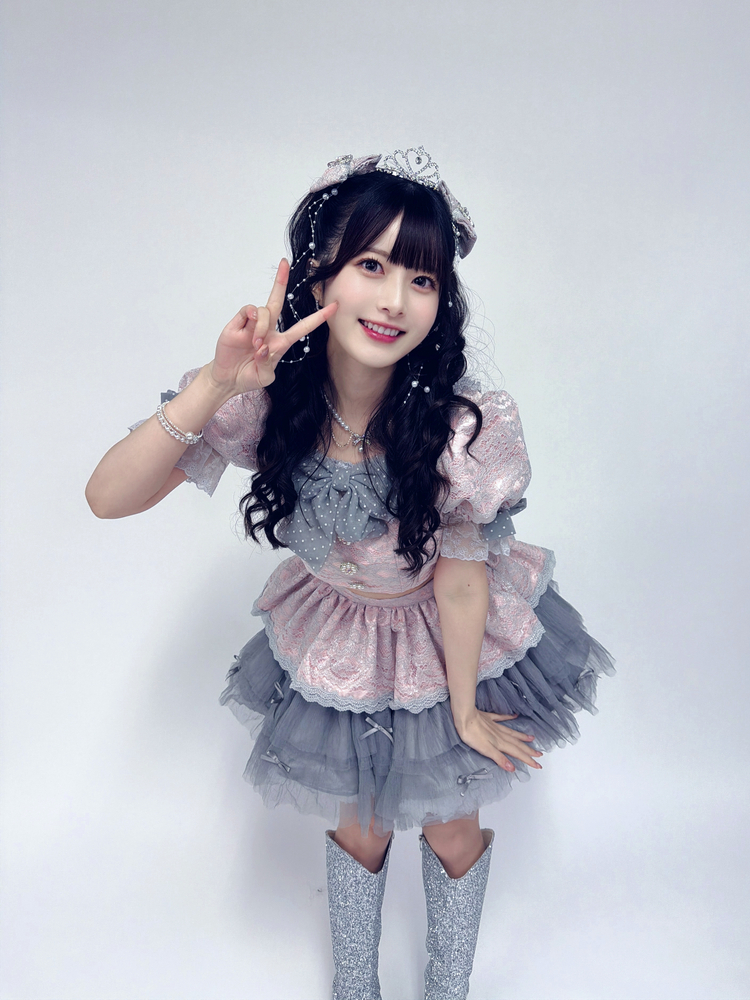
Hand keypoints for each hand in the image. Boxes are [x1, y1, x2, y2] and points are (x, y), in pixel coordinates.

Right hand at [208, 259, 336, 395]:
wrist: (227, 379)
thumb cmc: (248, 377)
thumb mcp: (264, 378)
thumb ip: (267, 364)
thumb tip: (264, 346)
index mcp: (280, 343)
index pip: (303, 326)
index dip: (318, 317)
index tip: (334, 306)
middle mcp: (268, 329)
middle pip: (278, 301)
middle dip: (281, 281)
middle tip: (284, 262)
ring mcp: (252, 325)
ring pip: (265, 310)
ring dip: (263, 326)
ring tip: (256, 344)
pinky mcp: (238, 323)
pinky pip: (249, 310)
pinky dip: (252, 318)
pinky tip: (250, 331)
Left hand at [453, 708, 542, 772]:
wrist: (464, 717)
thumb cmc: (472, 735)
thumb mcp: (485, 750)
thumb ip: (499, 758)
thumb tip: (512, 768)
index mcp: (500, 743)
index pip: (517, 753)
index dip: (528, 760)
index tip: (538, 765)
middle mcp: (500, 735)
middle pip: (517, 744)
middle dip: (529, 750)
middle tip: (540, 754)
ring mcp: (495, 726)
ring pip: (512, 733)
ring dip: (522, 737)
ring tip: (532, 738)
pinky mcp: (488, 719)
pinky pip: (501, 718)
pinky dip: (509, 717)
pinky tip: (515, 716)